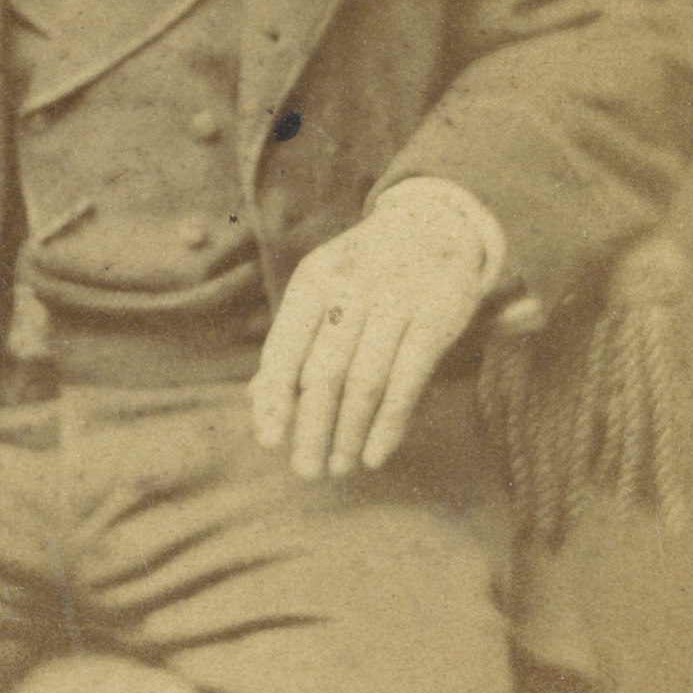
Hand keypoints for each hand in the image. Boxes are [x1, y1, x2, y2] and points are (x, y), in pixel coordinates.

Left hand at [250, 188, 491, 479]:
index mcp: (313, 280)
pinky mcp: (435, 318)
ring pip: (364, 382)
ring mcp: (396, 302)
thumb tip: (256, 399)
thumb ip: (293, 340)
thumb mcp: (323, 288)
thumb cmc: (365, 268)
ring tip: (338, 467)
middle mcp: (351, 288)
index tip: (269, 441)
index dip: (275, 398)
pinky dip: (389, 424)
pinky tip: (376, 455)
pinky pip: (407, 381)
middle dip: (310, 428)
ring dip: (349, 433)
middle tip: (304, 471)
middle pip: (323, 373)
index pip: (286, 348)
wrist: (434, 222)